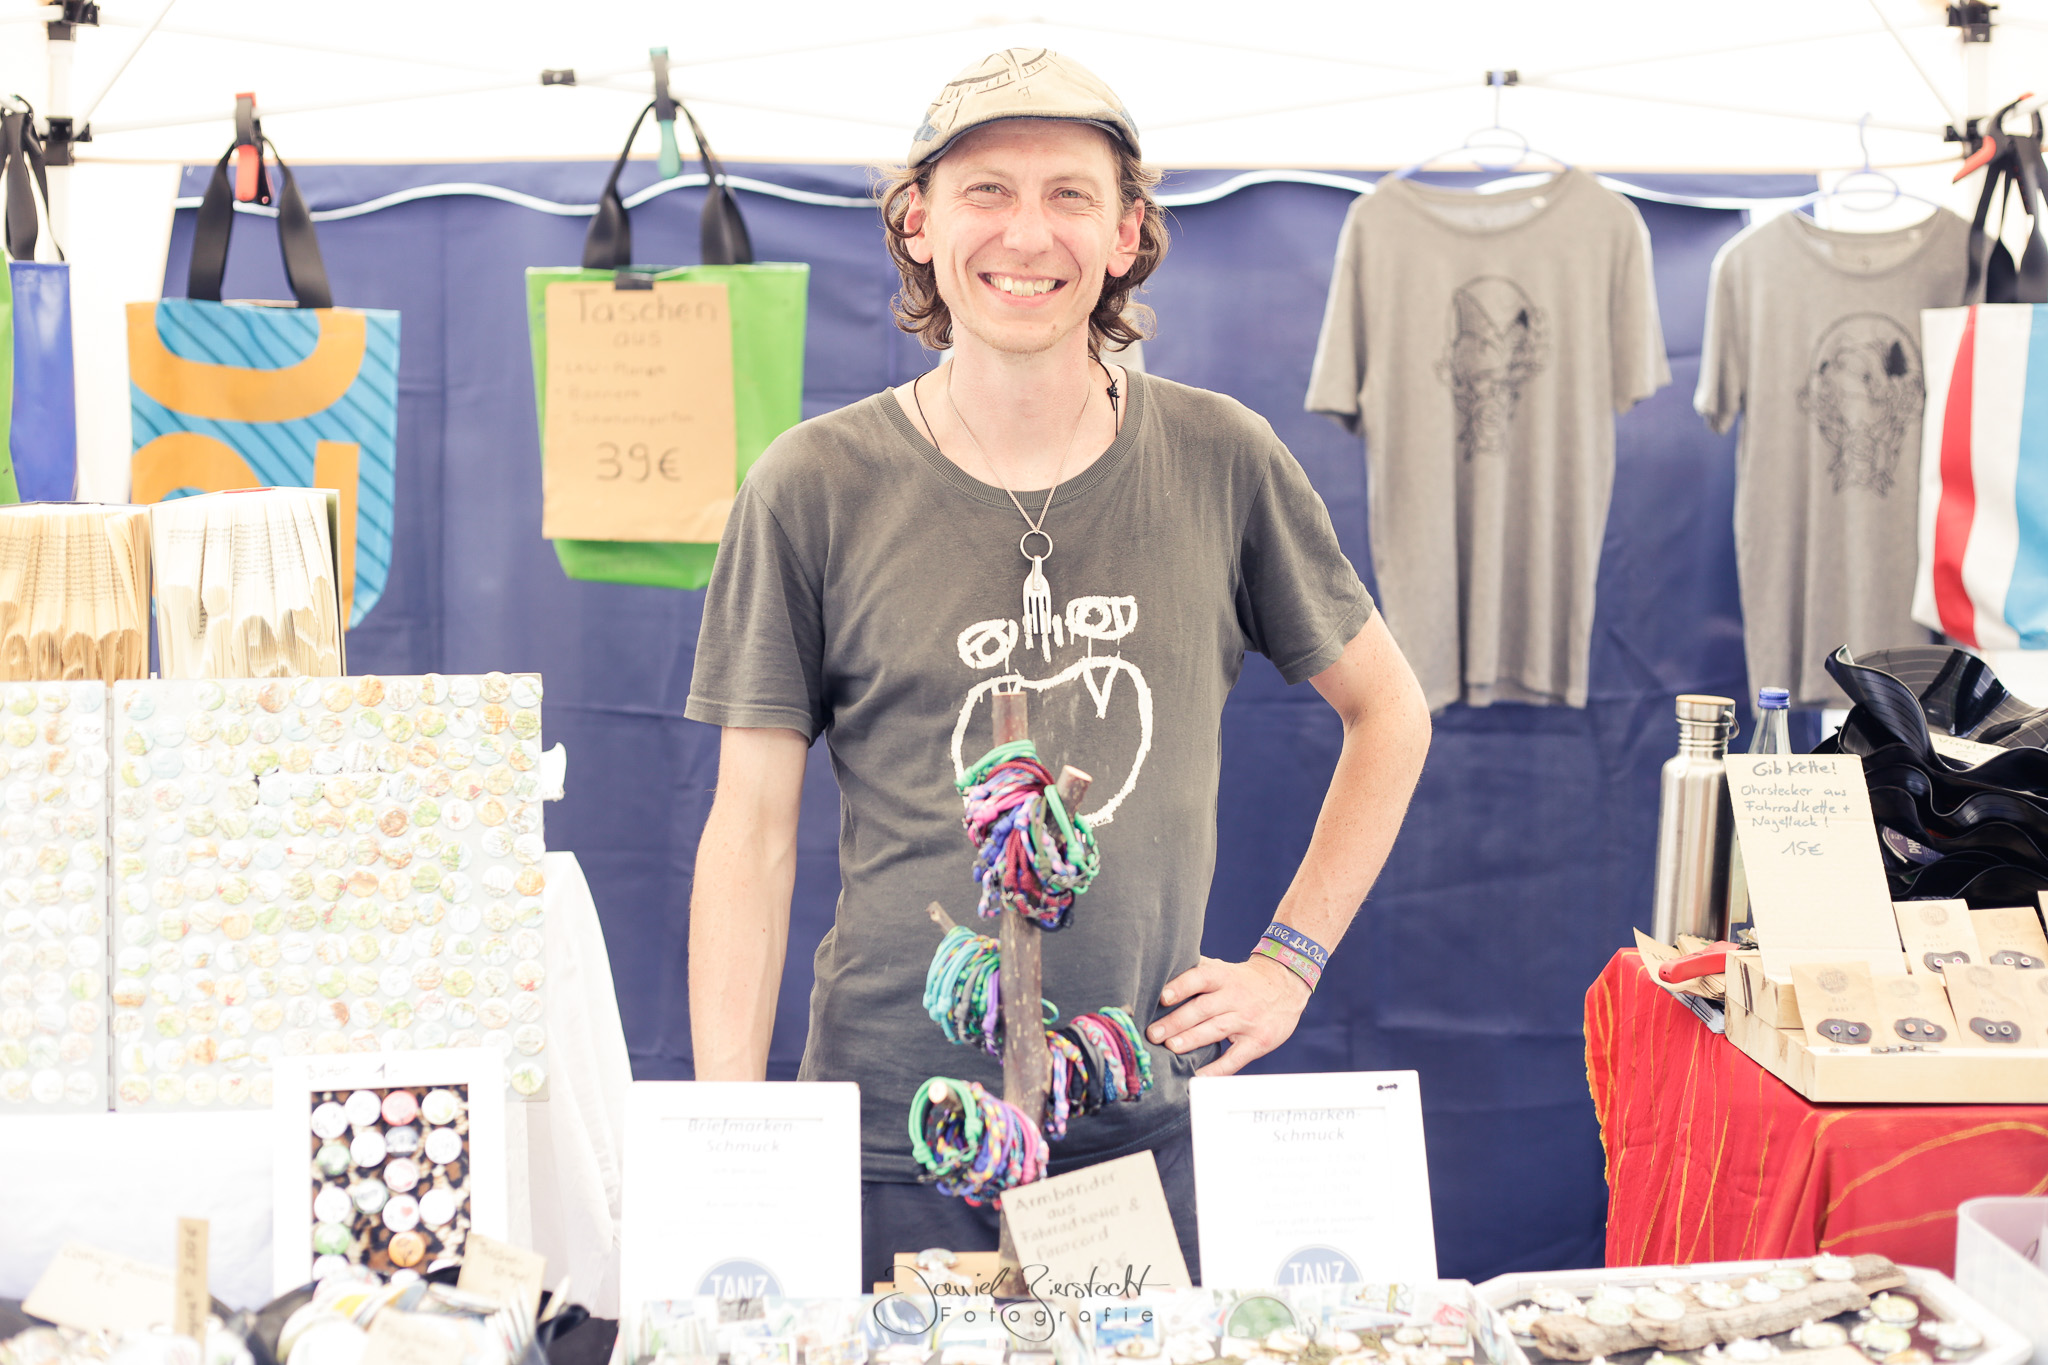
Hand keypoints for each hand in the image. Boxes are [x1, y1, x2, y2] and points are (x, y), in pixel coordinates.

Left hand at [1149, 954, 1311, 1076]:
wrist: (1287, 985)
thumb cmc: (1242, 979)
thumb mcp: (1223, 967)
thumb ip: (1196, 970)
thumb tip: (1159, 971)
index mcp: (1223, 977)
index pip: (1201, 978)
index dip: (1182, 986)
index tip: (1163, 997)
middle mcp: (1235, 997)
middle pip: (1203, 1009)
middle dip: (1176, 1022)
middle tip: (1153, 1033)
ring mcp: (1248, 1020)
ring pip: (1216, 1030)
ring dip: (1192, 1040)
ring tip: (1171, 1048)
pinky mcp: (1258, 1041)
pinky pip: (1235, 1058)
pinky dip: (1217, 1069)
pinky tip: (1199, 1076)